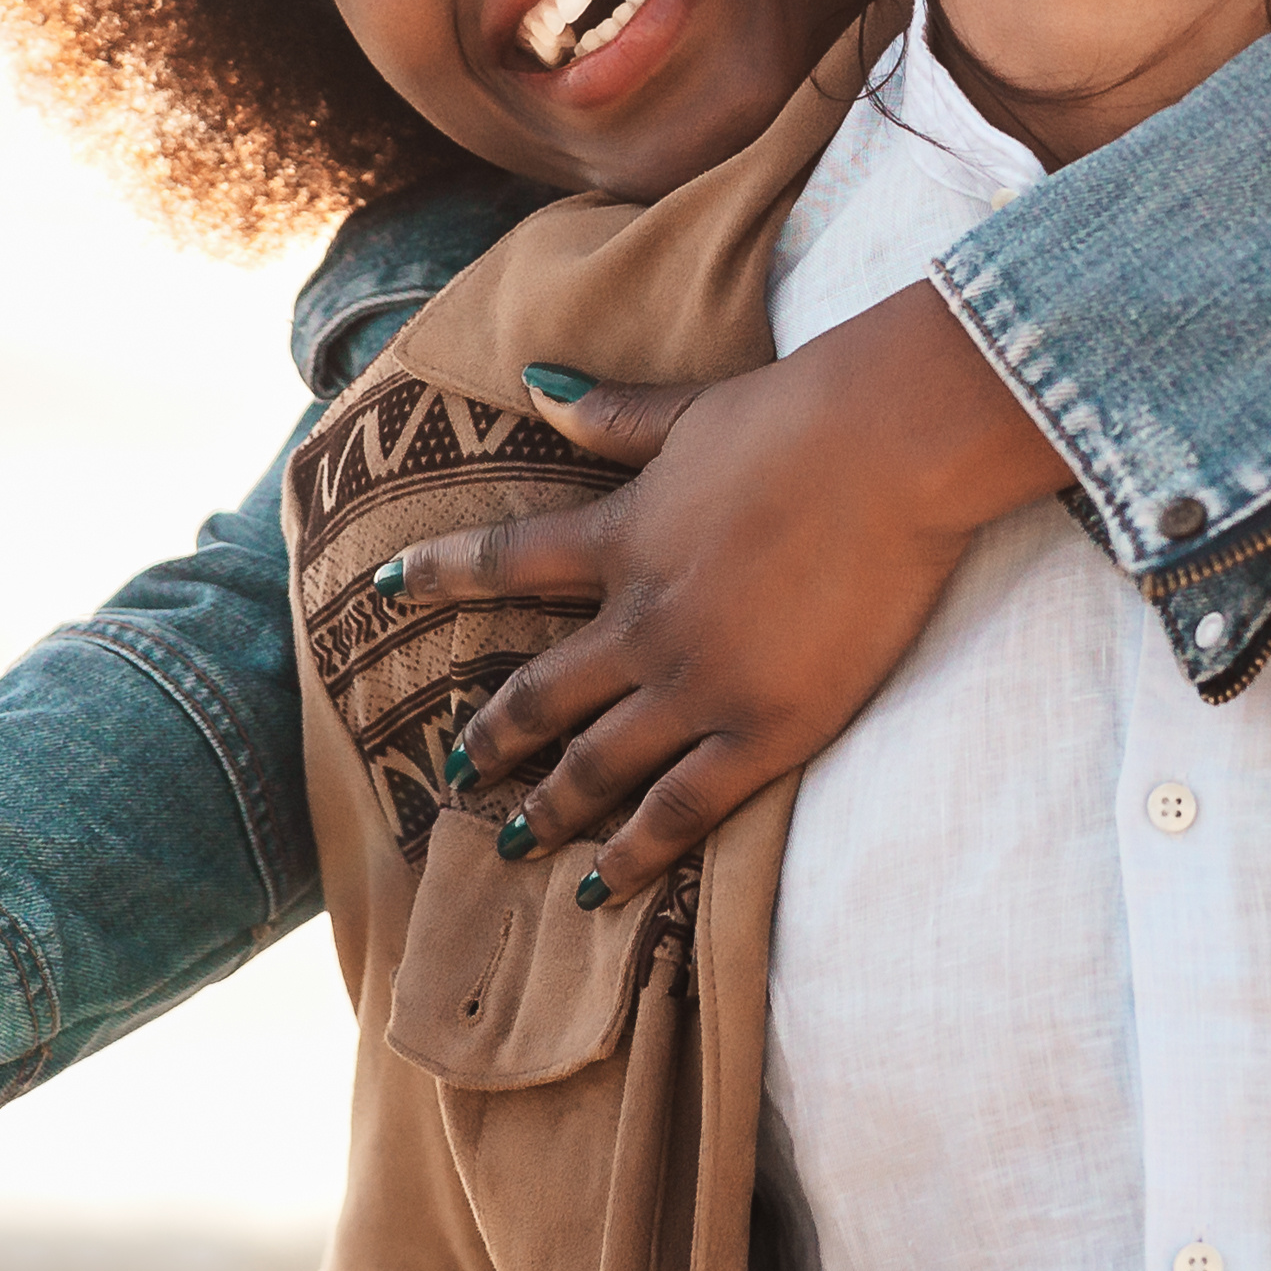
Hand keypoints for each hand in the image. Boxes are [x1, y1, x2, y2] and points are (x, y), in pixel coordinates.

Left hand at [377, 282, 1071, 903]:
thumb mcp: (689, 410)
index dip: (437, 573)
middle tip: (455, 771)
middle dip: (492, 735)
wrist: (890, 450)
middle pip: (539, 692)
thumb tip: (537, 383)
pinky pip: (681, 811)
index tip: (380, 586)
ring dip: (546, 808)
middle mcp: (641, 621)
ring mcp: (698, 683)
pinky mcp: (764, 730)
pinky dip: (634, 855)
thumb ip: (611, 415)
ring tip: (512, 844)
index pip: (502, 560)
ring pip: (597, 765)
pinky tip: (600, 887)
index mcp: (621, 537)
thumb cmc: (799, 415)